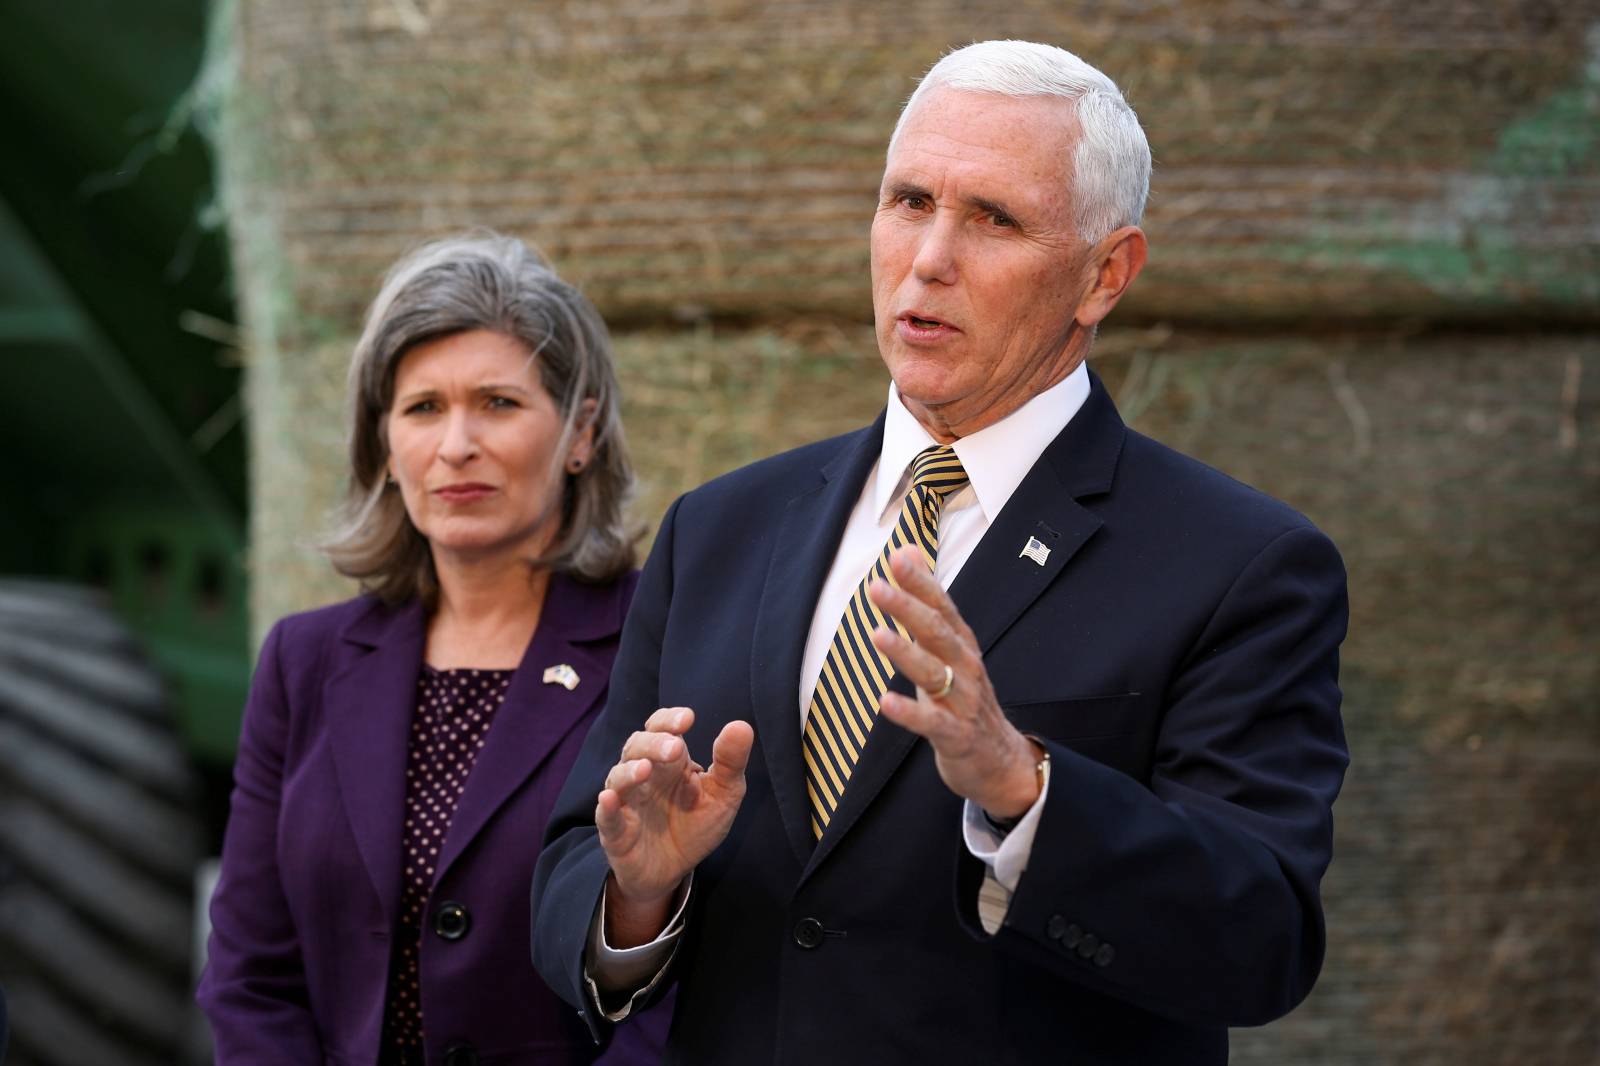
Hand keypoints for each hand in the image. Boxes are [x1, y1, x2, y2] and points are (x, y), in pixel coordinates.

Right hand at [595, 707, 752, 944]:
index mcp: (670, 762)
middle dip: (654, 744)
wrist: (674, 871)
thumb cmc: (696, 825)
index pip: (661, 729)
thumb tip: (741, 726)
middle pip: (638, 747)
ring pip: (618, 777)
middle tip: (675, 748)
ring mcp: (627, 802)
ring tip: (645, 769)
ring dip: (629, 771)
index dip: (669, 720)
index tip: (688, 719)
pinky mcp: (616, 832)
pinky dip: (606, 807)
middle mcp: (644, 775)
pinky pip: (606, 816)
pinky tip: (609, 798)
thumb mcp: (723, 794)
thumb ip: (730, 762)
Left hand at [868, 547, 1041, 819]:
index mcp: (961, 644)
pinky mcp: (956, 735)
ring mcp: (963, 701)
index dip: (921, 582)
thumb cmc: (963, 696)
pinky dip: (910, 712)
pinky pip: (932, 722)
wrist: (999, 759)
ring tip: (878, 635)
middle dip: (908, 608)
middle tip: (877, 588)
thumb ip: (925, 601)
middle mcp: (966, 667)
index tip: (897, 558)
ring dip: (906, 654)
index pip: (941, 606)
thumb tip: (907, 550)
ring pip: (934, 673)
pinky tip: (886, 702)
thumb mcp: (946, 647)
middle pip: (937, 633)